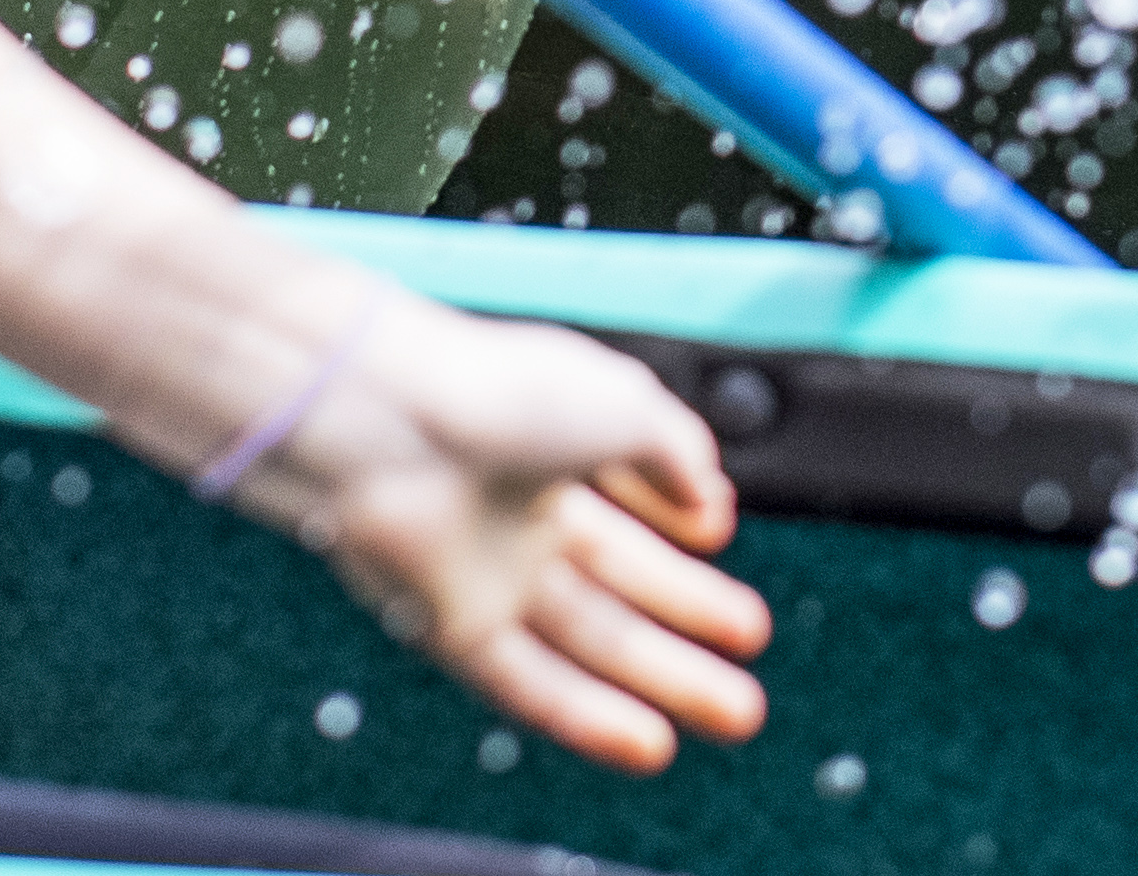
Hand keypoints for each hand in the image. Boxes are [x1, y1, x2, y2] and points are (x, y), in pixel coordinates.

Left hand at [237, 305, 771, 772]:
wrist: (388, 422)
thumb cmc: (498, 392)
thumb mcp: (628, 402)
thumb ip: (680, 451)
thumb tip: (710, 496)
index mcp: (553, 445)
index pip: (626, 499)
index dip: (676, 522)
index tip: (718, 536)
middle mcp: (517, 514)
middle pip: (617, 585)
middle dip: (690, 623)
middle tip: (749, 659)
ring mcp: (484, 572)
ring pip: (585, 643)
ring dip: (661, 681)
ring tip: (737, 713)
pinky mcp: (447, 625)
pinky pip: (525, 684)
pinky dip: (588, 718)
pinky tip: (651, 745)